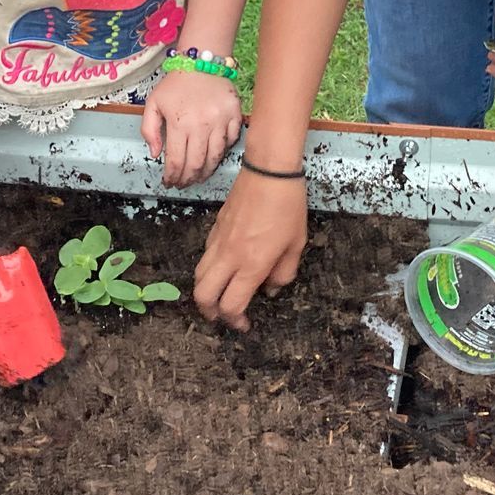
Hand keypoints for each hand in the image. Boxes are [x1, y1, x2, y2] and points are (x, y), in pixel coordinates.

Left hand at [142, 69, 240, 187]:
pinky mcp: (235, 116)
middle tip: (183, 183)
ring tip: (198, 176)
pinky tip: (213, 156)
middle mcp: (201, 125)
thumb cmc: (175, 84)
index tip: (169, 182)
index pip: (176, 161)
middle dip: (188, 179)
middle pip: (196, 164)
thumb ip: (149, 130)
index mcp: (179, 123)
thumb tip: (155, 154)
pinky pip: (231, 142)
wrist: (202, 62)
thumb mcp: (153, 104)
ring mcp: (221, 121)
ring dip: (206, 172)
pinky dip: (222, 152)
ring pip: (215, 157)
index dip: (172, 176)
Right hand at [193, 169, 306, 330]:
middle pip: (203, 295)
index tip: (244, 324)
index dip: (235, 320)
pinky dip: (209, 269)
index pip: (231, 304)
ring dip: (206, 291)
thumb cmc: (288, 206)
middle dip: (210, 312)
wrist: (269, 170)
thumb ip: (283, 273)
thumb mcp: (296, 244)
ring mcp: (218, 241)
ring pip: (198, 276)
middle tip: (224, 316)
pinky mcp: (215, 228)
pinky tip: (224, 267)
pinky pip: (205, 256)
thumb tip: (269, 289)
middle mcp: (230, 256)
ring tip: (219, 296)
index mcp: (252, 264)